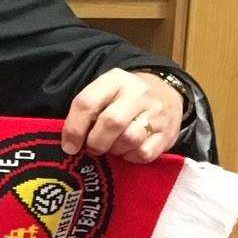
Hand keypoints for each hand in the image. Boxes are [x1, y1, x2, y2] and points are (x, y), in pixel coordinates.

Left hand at [61, 69, 184, 162]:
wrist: (165, 92)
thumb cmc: (124, 97)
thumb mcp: (105, 92)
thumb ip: (87, 110)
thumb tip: (71, 142)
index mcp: (114, 81)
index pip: (87, 103)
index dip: (74, 128)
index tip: (69, 146)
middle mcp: (137, 94)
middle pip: (111, 122)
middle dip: (96, 142)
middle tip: (92, 148)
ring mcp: (156, 113)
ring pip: (130, 139)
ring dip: (115, 150)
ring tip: (112, 147)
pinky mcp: (168, 133)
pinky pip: (145, 153)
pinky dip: (131, 157)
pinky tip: (128, 151)